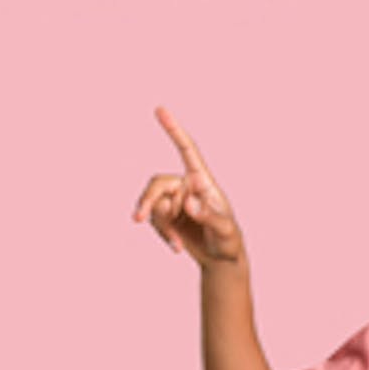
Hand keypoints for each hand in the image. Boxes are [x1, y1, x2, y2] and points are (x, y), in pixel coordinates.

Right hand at [132, 107, 244, 266]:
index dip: (174, 130)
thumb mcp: (225, 230)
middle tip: (139, 218)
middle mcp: (187, 186)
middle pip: (157, 183)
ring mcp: (176, 200)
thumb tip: (190, 203)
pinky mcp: (168, 215)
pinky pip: (153, 219)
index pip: (187, 151)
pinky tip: (177, 247)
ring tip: (175, 243)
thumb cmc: (229, 241)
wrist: (222, 259)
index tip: (161, 110)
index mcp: (204, 181)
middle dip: (148, 200)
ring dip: (158, 224)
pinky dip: (162, 234)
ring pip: (152, 203)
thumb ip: (209, 215)